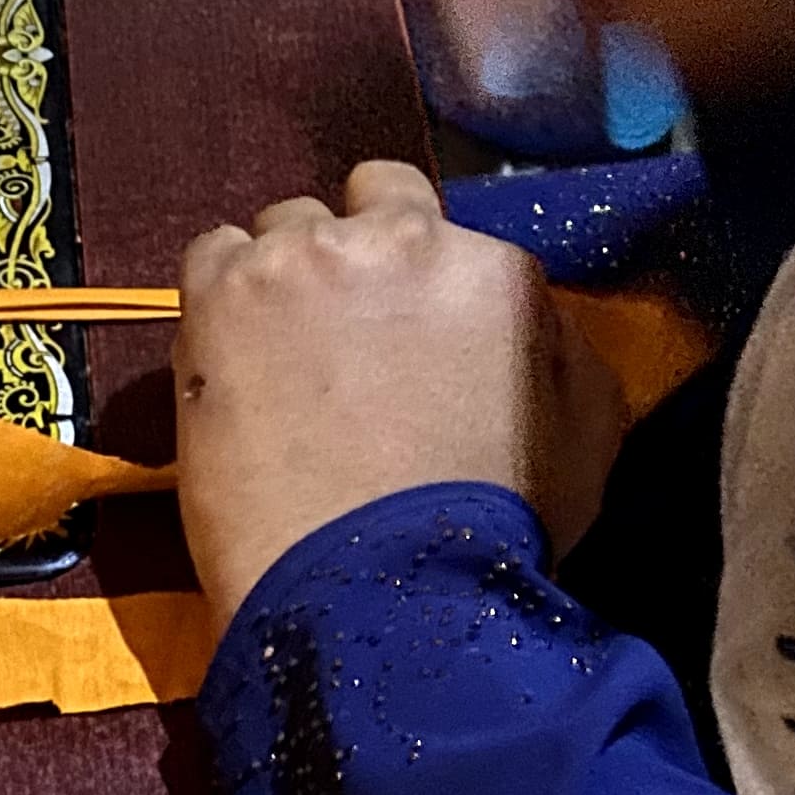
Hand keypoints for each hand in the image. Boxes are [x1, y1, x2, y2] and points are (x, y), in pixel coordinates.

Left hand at [173, 161, 628, 636]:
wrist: (385, 591)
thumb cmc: (493, 535)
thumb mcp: (584, 437)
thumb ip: (559, 348)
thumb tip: (531, 318)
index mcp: (493, 271)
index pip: (443, 233)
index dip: (418, 284)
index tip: (400, 332)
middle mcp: (402, 242)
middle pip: (364, 202)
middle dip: (354, 254)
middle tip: (340, 333)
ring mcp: (307, 259)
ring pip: (282, 228)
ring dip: (283, 278)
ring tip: (276, 360)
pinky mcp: (226, 293)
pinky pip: (210, 254)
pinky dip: (217, 296)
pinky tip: (227, 357)